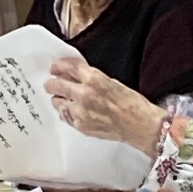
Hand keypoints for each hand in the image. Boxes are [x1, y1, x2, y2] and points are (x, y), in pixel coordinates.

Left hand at [44, 58, 166, 155]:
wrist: (139, 125)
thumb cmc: (131, 103)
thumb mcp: (111, 81)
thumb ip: (90, 77)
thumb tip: (74, 75)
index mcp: (94, 79)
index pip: (68, 67)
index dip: (59, 66)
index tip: (55, 67)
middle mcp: (84, 95)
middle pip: (55, 85)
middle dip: (53, 83)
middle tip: (53, 83)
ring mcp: (80, 112)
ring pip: (56, 102)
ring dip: (60, 98)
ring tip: (66, 99)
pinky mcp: (80, 125)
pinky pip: (65, 116)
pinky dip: (67, 112)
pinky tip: (75, 110)